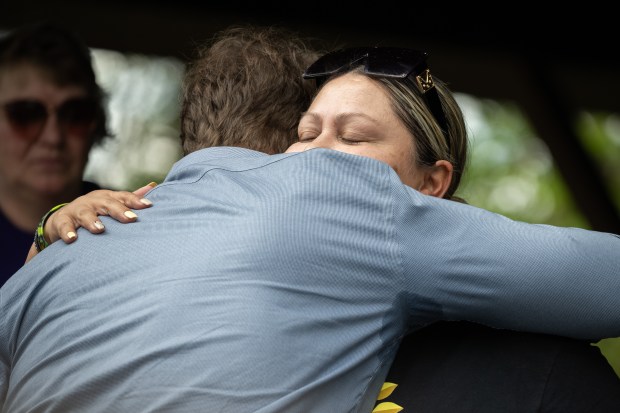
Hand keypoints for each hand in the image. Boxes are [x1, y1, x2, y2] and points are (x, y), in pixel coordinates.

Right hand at [24, 182, 156, 263]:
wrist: (62, 220)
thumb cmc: (95, 212)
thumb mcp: (111, 203)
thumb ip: (130, 198)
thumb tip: (153, 185)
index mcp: (107, 197)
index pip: (123, 197)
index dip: (135, 200)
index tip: (148, 206)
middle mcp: (93, 201)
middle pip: (107, 203)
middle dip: (119, 210)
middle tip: (131, 219)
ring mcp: (77, 210)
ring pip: (85, 213)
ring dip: (92, 221)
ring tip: (100, 229)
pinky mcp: (62, 220)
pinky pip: (64, 226)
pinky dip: (68, 232)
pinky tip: (72, 239)